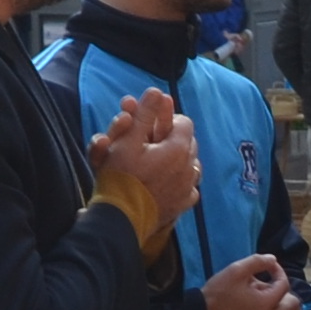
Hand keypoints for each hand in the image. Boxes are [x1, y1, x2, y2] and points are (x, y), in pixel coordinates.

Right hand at [93, 89, 201, 226]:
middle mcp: (189, 167)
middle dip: (169, 137)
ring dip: (175, 158)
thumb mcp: (127, 141)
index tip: (149, 124)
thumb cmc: (120, 177)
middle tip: (147, 140)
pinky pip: (187, 186)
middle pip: (186, 142)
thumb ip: (144, 115)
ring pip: (188, 163)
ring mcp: (188, 187)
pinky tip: (163, 180)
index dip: (166, 119)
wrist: (120, 218)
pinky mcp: (183, 204)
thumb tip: (157, 91)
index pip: (183, 122)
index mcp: (178, 149)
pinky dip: (178, 180)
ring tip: (155, 160)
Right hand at [203, 253, 301, 309]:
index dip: (277, 270)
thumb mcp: (237, 270)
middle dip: (272, 282)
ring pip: (272, 305)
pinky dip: (260, 304)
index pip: (284, 284)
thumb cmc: (218, 292)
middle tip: (256, 275)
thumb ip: (257, 261)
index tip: (267, 264)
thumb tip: (273, 259)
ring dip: (265, 292)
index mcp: (267, 303)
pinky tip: (246, 296)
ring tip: (249, 285)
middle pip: (280, 296)